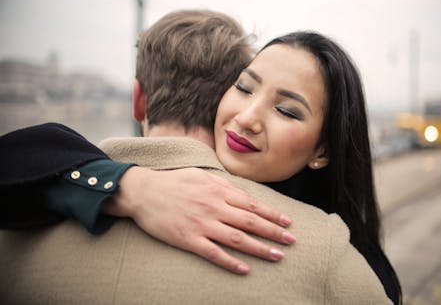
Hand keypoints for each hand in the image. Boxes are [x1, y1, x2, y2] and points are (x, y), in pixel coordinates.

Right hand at [102, 166, 295, 273]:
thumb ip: (224, 185)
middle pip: (251, 222)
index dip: (273, 214)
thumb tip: (244, 194)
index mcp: (219, 191)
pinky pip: (214, 254)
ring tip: (277, 256)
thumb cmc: (174, 182)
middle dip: (274, 232)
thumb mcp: (202, 175)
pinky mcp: (189, 239)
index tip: (288, 222)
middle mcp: (214, 207)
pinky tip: (245, 270)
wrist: (144, 192)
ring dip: (260, 248)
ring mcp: (202, 225)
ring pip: (237, 239)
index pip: (253, 204)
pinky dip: (231, 262)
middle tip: (291, 241)